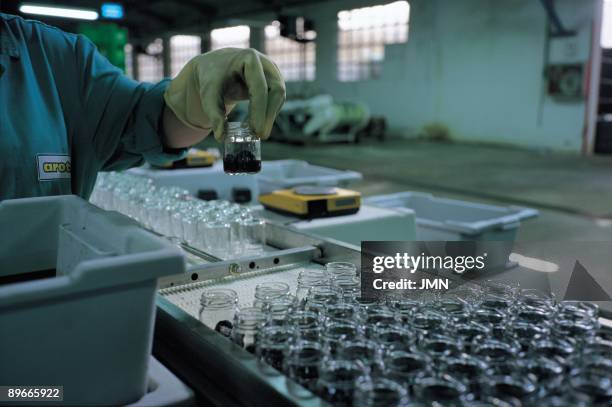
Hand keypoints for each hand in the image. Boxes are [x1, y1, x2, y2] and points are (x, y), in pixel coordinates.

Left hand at [164, 47, 285, 141]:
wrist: (214, 68)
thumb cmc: (211, 78)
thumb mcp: (208, 94)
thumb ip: (214, 114)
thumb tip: (221, 137)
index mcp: (249, 59)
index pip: (260, 87)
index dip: (260, 110)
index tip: (256, 130)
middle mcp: (265, 63)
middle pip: (276, 91)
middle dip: (269, 115)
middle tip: (260, 136)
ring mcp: (272, 72)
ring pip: (279, 97)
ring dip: (269, 116)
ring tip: (255, 132)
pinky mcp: (273, 81)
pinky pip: (276, 100)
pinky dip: (268, 113)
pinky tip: (256, 124)